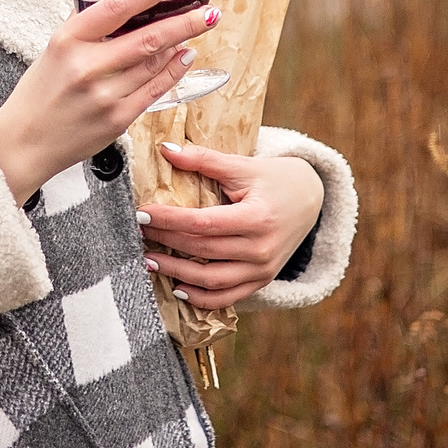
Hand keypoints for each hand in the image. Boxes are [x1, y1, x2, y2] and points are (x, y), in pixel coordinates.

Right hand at [0, 0, 217, 203]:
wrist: (24, 144)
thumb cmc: (39, 92)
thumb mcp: (55, 47)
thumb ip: (86, 18)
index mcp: (68, 40)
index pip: (116, 5)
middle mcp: (87, 67)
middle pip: (147, 38)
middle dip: (184, 21)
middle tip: (209, 10)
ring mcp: (105, 95)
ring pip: (155, 63)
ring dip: (182, 44)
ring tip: (198, 28)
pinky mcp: (117, 120)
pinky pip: (155, 90)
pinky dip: (174, 71)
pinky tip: (185, 57)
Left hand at [137, 142, 323, 309]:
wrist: (309, 199)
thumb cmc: (273, 179)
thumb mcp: (242, 165)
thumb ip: (204, 159)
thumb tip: (165, 149)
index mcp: (257, 218)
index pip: (203, 223)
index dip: (169, 220)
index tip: (141, 214)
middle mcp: (261, 249)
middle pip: (203, 250)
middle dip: (166, 241)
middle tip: (138, 232)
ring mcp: (262, 270)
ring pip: (212, 281)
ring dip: (177, 273)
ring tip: (149, 260)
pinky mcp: (261, 281)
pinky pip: (227, 298)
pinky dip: (201, 298)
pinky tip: (177, 287)